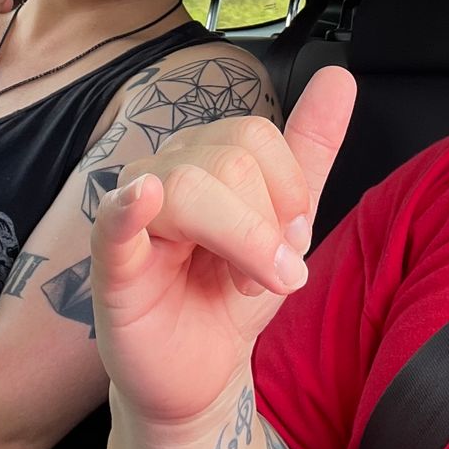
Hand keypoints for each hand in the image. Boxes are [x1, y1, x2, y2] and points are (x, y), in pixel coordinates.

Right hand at [90, 66, 355, 429]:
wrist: (200, 371)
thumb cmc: (230, 293)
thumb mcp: (285, 221)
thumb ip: (309, 148)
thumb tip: (338, 76)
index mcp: (206, 156)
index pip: (255, 136)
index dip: (286, 190)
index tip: (290, 243)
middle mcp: (165, 171)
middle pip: (230, 161)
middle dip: (266, 228)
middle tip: (264, 273)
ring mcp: (132, 213)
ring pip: (189, 186)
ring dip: (239, 242)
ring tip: (241, 282)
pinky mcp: (111, 263)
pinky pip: (114, 221)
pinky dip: (128, 206)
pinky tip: (142, 199)